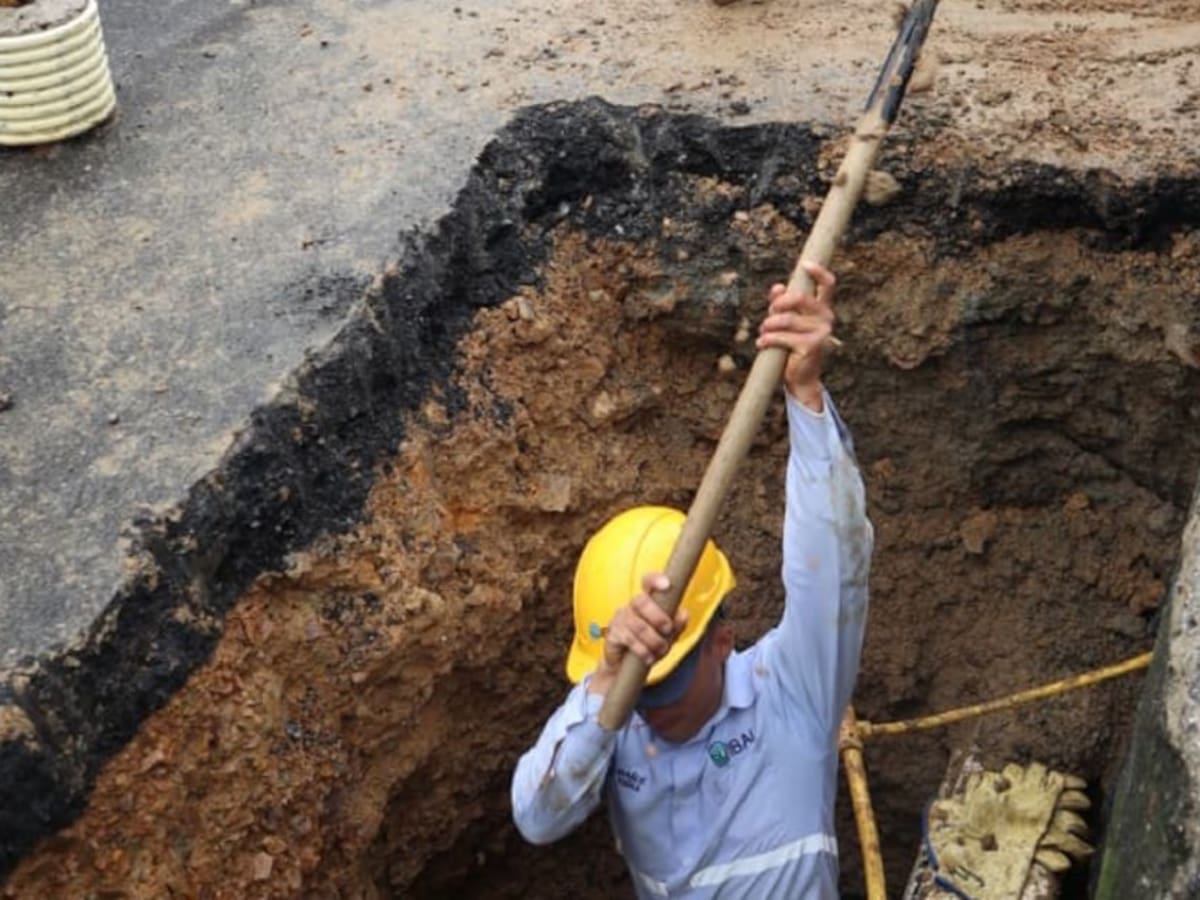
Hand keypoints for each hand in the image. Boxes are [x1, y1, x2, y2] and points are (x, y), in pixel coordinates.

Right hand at [588, 574, 688, 695]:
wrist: (625, 667)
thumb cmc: (649, 645)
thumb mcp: (667, 636)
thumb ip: (677, 625)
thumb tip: (683, 614)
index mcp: (647, 601)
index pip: (648, 582)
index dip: (655, 580)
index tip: (667, 585)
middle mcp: (632, 606)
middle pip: (641, 601)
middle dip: (658, 617)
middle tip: (667, 629)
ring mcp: (620, 618)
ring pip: (637, 624)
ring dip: (654, 640)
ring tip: (661, 649)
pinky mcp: (613, 634)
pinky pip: (629, 639)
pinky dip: (643, 650)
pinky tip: (649, 657)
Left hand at [756, 260, 836, 410]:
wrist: (801, 378)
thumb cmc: (792, 346)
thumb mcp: (787, 322)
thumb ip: (782, 304)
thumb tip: (777, 287)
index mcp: (823, 309)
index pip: (828, 284)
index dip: (818, 271)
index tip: (805, 264)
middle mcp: (826, 318)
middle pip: (799, 298)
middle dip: (778, 304)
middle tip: (768, 314)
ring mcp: (821, 333)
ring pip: (786, 319)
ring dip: (768, 325)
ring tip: (762, 332)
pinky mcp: (811, 346)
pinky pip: (782, 336)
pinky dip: (767, 339)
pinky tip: (761, 344)